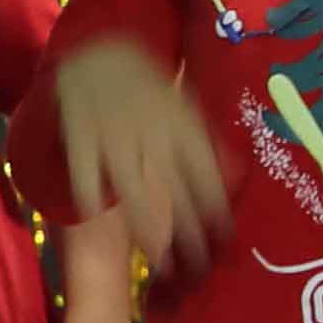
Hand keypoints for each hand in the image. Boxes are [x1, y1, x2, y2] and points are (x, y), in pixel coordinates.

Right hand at [49, 40, 223, 276]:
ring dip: (146, 225)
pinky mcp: (81, 132)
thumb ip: (209, 145)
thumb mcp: (187, 111)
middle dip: (189, 230)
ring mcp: (116, 134)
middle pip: (174, 188)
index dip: (217, 207)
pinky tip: (96, 214)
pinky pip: (85, 164)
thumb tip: (240, 175)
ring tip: (160, 262)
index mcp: (183, 127)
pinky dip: (89, 187)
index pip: (206, 173)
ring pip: (133, 185)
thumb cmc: (149, 90)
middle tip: (199, 268)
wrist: (102, 54)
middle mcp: (153, 133)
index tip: (227, 241)